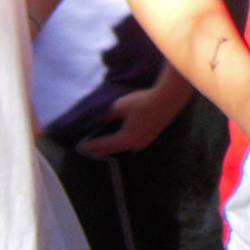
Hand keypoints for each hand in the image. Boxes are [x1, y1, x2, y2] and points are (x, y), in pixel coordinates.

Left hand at [80, 70, 195, 156]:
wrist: (167, 100)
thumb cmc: (143, 102)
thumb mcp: (120, 106)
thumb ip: (107, 114)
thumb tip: (100, 119)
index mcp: (125, 139)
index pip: (104, 145)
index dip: (92, 145)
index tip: (81, 147)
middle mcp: (134, 145)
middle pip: (113, 149)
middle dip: (101, 149)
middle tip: (89, 150)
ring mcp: (143, 143)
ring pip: (122, 147)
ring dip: (112, 147)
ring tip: (102, 146)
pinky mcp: (149, 137)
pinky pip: (130, 143)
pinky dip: (121, 143)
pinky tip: (119, 139)